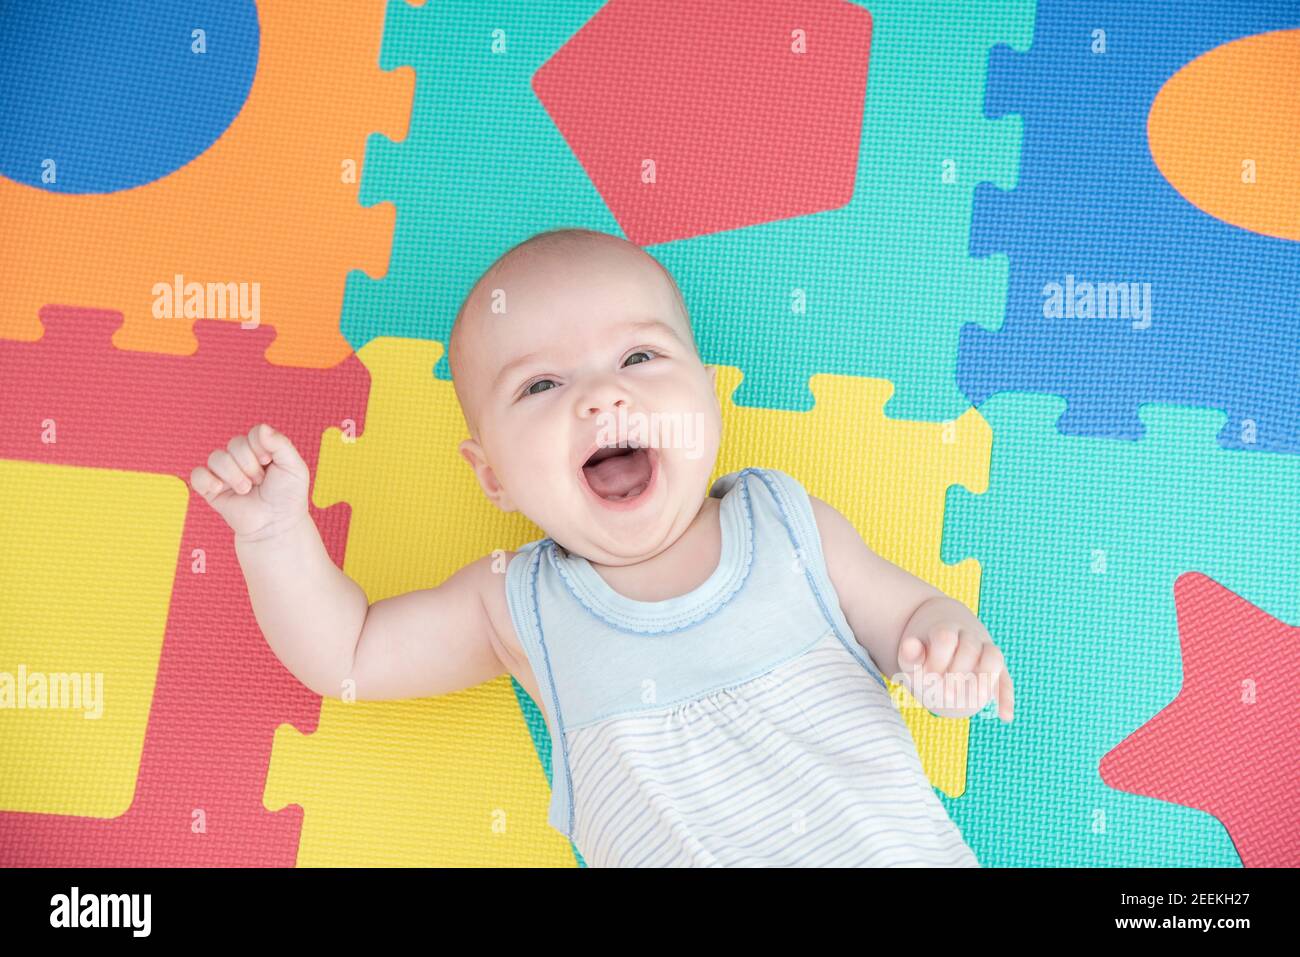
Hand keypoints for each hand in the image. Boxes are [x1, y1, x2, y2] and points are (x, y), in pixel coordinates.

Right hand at [189, 423, 311, 542]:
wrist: (276, 525)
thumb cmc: (287, 496)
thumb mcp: (294, 467)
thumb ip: (281, 444)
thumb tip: (261, 427)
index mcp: (260, 449)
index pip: (254, 434)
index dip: (261, 448)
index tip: (269, 463)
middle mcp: (241, 458)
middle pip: (235, 444)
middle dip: (250, 465)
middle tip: (261, 482)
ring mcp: (225, 473)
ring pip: (217, 458)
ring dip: (234, 475)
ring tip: (247, 489)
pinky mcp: (211, 489)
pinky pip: (197, 475)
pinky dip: (207, 479)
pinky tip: (219, 487)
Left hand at [897, 623, 1013, 721]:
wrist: (944, 644)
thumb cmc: (925, 654)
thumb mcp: (912, 656)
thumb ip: (909, 654)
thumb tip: (910, 645)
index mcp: (946, 629)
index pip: (945, 638)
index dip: (937, 659)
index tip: (927, 677)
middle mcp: (969, 636)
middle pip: (970, 648)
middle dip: (958, 673)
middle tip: (946, 696)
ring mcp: (985, 651)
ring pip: (993, 657)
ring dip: (986, 679)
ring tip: (976, 699)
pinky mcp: (997, 670)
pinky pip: (1005, 681)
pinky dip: (1006, 698)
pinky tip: (1005, 717)